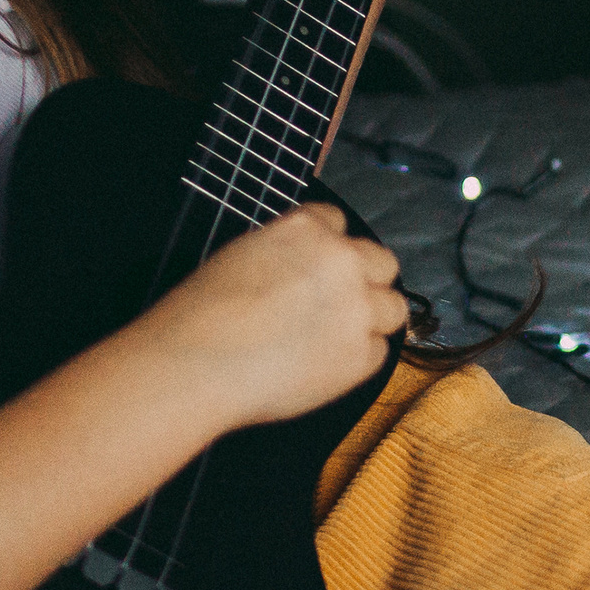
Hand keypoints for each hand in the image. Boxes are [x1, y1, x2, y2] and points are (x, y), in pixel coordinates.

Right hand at [148, 202, 407, 429]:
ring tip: (333, 340)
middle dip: (364, 283)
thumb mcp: (243, 254)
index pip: (339, 223)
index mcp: (307, 228)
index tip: (321, 271)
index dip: (330, 249)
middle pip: (382, 263)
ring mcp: (357, 307)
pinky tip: (320, 366)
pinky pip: (378, 352)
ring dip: (372, 321)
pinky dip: (357, 361)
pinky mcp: (361, 354)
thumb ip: (289, 252)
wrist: (194, 364)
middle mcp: (341, 260)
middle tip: (336, 308)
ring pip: (394, 308)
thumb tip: (306, 266)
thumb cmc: (201, 316)